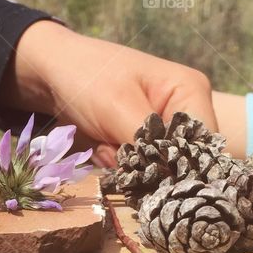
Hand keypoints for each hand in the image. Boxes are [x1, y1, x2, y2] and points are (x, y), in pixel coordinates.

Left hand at [0, 21, 216, 165]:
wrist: (48, 72)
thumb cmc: (86, 77)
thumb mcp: (117, 106)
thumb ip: (146, 143)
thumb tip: (169, 181)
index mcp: (191, 93)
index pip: (204, 146)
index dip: (181, 169)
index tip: (147, 174)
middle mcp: (183, 113)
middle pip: (180, 162)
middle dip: (146, 167)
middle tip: (113, 147)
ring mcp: (160, 129)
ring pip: (155, 170)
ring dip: (126, 167)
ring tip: (102, 142)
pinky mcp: (138, 142)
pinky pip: (135, 170)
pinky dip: (115, 165)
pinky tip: (99, 145)